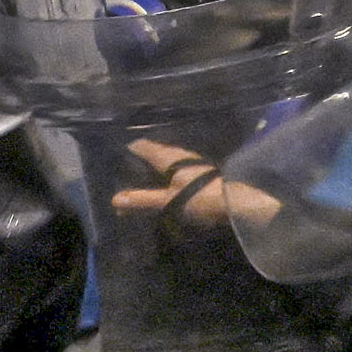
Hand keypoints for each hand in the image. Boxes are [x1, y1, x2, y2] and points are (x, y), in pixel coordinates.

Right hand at [108, 136, 282, 233]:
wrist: (237, 204)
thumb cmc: (201, 199)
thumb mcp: (168, 202)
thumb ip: (142, 200)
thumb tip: (114, 199)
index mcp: (169, 157)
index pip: (143, 146)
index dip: (129, 149)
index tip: (115, 155)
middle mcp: (181, 155)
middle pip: (156, 152)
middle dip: (141, 159)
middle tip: (125, 169)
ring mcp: (194, 164)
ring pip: (168, 161)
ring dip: (155, 168)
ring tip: (142, 178)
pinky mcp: (202, 175)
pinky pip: (177, 171)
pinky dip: (167, 176)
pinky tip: (165, 186)